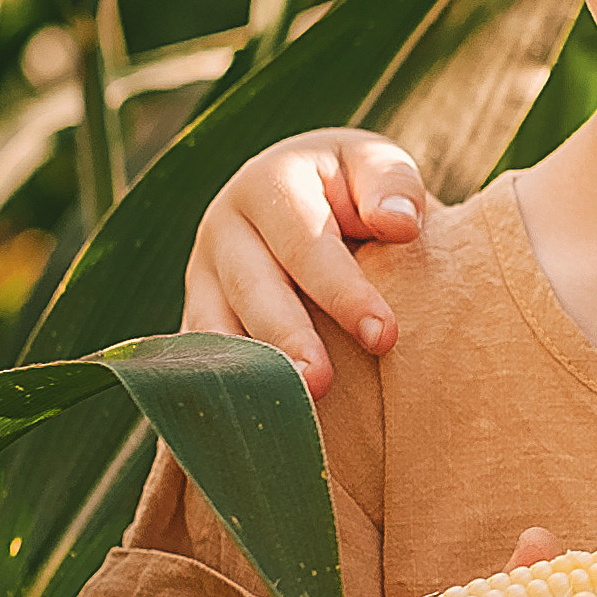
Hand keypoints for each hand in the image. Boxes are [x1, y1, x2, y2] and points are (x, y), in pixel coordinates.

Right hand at [185, 130, 428, 392]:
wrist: (309, 198)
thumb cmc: (357, 190)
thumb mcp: (376, 168)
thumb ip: (392, 185)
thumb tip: (399, 224)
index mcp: (269, 183)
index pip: (306, 243)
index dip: (343, 291)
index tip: (384, 336)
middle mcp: (223, 228)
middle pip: (252, 289)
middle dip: (287, 339)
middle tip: (319, 383)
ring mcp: (202, 276)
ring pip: (216, 329)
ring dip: (248, 375)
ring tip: (286, 417)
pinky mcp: (197, 317)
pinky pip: (198, 361)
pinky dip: (220, 393)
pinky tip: (250, 428)